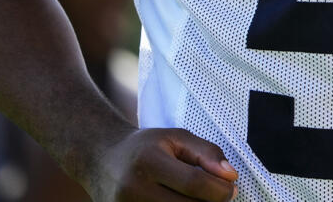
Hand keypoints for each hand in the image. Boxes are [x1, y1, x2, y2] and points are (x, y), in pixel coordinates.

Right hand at [84, 127, 238, 200]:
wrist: (101, 160)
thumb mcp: (176, 137)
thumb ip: (207, 153)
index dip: (220, 189)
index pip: (194, 183)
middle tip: (219, 196)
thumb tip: (231, 177)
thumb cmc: (145, 147)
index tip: (231, 188)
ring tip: (198, 199)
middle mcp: (134, 190)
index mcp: (149, 161)